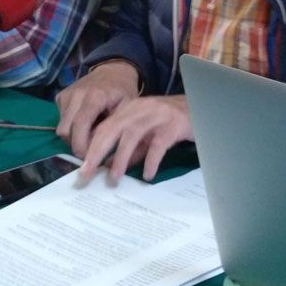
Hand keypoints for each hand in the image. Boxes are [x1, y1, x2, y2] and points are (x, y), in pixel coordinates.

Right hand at [56, 60, 141, 159]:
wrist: (112, 71)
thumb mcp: (126, 110)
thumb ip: (113, 129)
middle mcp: (76, 94)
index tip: (91, 158)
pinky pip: (60, 119)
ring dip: (73, 136)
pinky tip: (85, 121)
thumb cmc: (122, 92)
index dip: (81, 146)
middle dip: (76, 145)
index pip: (80, 126)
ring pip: (61, 128)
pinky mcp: (60, 96)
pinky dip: (70, 126)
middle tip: (91, 149)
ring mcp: (66, 94)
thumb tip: (101, 151)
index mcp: (95, 97)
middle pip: (65, 131)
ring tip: (90, 133)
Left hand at [79, 94, 193, 182]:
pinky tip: (147, 175)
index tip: (82, 168)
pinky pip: (158, 144)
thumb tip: (110, 166)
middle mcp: (141, 109)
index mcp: (131, 109)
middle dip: (97, 152)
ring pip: (132, 135)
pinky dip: (150, 160)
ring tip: (114, 178)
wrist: (204, 107)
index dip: (91, 147)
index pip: (105, 127)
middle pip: (112, 128)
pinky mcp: (173, 125)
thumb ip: (132, 148)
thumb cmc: (173, 122)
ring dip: (121, 157)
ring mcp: (157, 115)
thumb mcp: (149, 134)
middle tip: (87, 173)